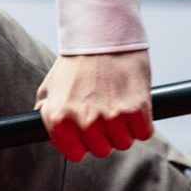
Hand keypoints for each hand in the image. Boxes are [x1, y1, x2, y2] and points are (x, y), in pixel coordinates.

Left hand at [35, 50, 152, 161]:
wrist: (102, 35)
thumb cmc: (76, 62)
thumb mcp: (49, 88)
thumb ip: (45, 114)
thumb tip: (47, 134)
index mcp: (58, 120)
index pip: (76, 154)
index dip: (84, 143)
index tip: (88, 131)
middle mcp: (83, 122)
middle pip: (102, 151)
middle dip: (105, 135)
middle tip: (105, 111)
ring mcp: (110, 117)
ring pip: (124, 143)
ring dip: (125, 129)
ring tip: (118, 103)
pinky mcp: (136, 110)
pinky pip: (145, 133)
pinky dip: (143, 122)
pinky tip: (134, 104)